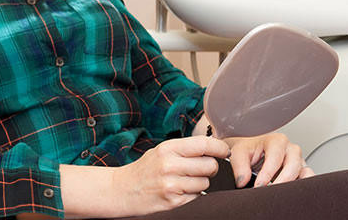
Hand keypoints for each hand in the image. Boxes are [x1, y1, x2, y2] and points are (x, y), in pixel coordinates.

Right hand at [110, 136, 228, 215]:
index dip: (220, 148)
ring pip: (205, 183)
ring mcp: (171, 185)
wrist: (122, 190)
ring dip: (202, 183)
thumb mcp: (161, 151)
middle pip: (210, 166)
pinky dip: (193, 194)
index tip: (225, 152)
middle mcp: (170, 165)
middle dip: (212, 168)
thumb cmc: (144, 170)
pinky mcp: (173, 201)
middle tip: (203, 169)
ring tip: (187, 181)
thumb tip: (213, 150)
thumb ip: (185, 150)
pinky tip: (180, 190)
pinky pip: (196, 196)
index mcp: (168, 148)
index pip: (205, 144)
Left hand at [220, 132, 309, 187]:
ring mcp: (299, 161)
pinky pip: (309, 180)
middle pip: (294, 165)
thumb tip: (242, 180)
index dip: (267, 173)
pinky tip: (292, 195)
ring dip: (295, 185)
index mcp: (277, 141)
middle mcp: (291, 150)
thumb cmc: (249, 150)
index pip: (276, 157)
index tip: (259, 186)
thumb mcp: (239, 153)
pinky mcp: (302, 172)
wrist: (253, 151)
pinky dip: (303, 188)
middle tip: (271, 193)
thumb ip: (239, 166)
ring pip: (305, 173)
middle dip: (282, 181)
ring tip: (282, 195)